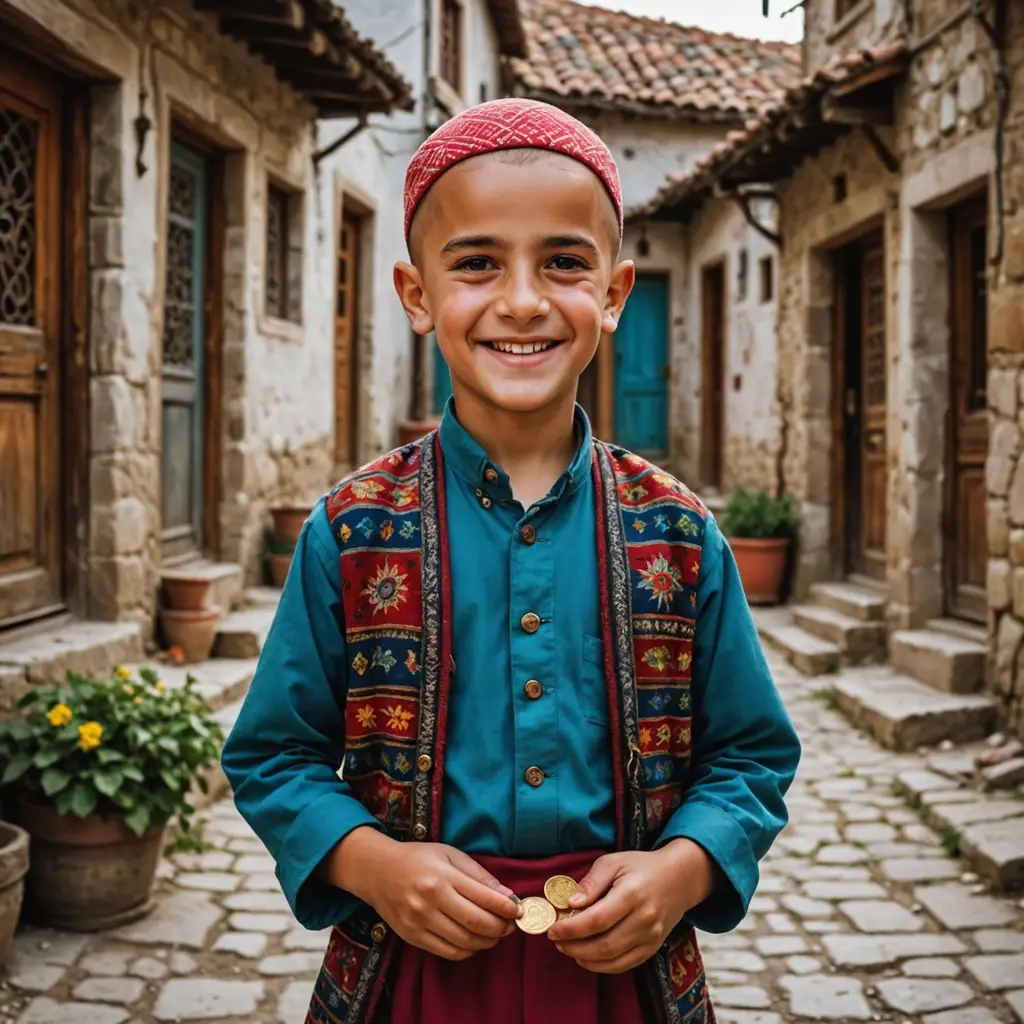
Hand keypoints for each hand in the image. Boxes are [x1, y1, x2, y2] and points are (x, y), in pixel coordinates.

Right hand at [325, 827, 521, 960]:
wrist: (377, 871)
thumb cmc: (418, 858)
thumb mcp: (450, 854)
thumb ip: (478, 875)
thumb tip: (507, 895)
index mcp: (442, 876)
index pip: (484, 897)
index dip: (507, 907)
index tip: (519, 910)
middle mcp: (430, 900)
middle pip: (476, 924)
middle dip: (501, 928)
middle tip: (511, 925)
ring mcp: (420, 921)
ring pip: (465, 942)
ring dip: (487, 942)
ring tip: (496, 933)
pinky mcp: (412, 937)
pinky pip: (448, 952)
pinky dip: (468, 950)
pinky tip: (475, 940)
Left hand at [546, 839, 718, 973]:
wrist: (679, 879)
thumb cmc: (641, 867)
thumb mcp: (614, 862)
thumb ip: (591, 882)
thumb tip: (571, 904)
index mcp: (632, 894)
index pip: (597, 920)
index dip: (571, 929)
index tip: (552, 930)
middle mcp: (644, 919)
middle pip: (604, 944)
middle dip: (574, 947)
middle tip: (556, 941)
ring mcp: (651, 937)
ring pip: (613, 959)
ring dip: (585, 959)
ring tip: (567, 949)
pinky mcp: (653, 948)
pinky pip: (624, 965)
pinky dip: (602, 966)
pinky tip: (586, 958)